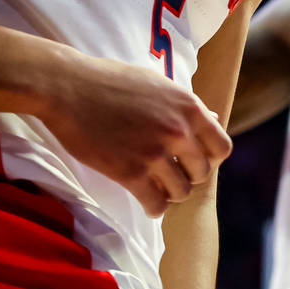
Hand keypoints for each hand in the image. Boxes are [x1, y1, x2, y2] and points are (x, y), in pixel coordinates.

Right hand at [33, 50, 232, 216]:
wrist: (68, 88)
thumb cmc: (109, 81)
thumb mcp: (157, 83)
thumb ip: (186, 105)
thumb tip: (213, 117)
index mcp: (188, 107)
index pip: (222, 147)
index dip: (210, 158)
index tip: (193, 160)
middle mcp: (178, 131)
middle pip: (203, 173)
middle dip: (188, 176)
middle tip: (171, 174)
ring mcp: (155, 153)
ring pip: (181, 192)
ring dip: (170, 193)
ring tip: (157, 188)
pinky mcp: (130, 173)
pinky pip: (156, 204)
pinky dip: (153, 208)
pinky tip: (146, 202)